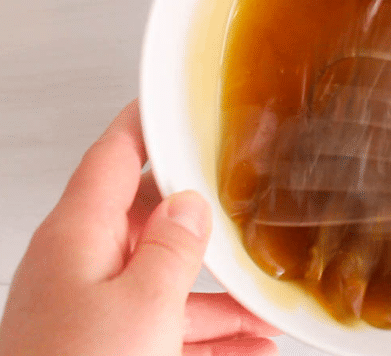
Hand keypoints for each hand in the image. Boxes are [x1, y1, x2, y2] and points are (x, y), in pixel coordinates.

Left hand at [0, 101, 279, 355]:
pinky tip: (253, 344)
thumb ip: (172, 247)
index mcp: (80, 235)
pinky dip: (212, 334)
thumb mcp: (142, 304)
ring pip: (168, 280)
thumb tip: (193, 205)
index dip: (149, 122)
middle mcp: (85, 263)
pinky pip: (169, 326)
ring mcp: (97, 307)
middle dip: (204, 217)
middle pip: (152, 219)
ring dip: (219, 292)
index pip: (117, 155)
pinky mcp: (112, 346)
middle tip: (249, 202)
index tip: (183, 102)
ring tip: (268, 300)